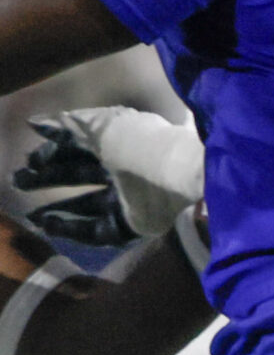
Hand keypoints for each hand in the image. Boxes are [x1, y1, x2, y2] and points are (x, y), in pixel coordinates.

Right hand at [14, 108, 203, 244]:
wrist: (172, 171)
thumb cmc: (135, 143)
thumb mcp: (94, 126)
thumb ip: (63, 126)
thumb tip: (34, 123)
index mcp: (117, 143)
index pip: (78, 149)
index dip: (51, 155)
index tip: (29, 162)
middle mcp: (123, 170)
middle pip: (79, 176)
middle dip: (48, 180)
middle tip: (20, 184)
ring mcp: (130, 199)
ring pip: (87, 206)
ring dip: (57, 211)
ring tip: (31, 215)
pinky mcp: (135, 224)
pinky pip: (100, 230)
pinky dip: (73, 228)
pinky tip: (50, 225)